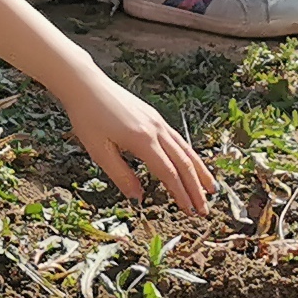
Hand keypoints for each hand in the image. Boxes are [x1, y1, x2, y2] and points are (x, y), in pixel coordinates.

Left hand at [57, 72, 216, 213]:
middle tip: (205, 209)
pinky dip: (190, 155)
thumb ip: (121, 176)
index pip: (169, 173)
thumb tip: (138, 198)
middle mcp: (156, 130)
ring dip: (200, 171)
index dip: (181, 194)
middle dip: (196, 188)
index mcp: (142, 140)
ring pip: (186, 149)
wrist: (86, 85)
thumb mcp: (99, 151)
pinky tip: (193, 164)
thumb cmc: (88, 117)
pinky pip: (178, 139)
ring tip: (212, 188)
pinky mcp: (155, 117)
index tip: (190, 211)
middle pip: (184, 163)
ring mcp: (158, 121)